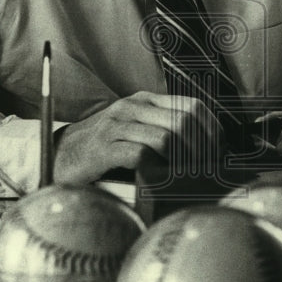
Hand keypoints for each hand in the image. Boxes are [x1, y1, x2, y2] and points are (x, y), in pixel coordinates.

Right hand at [52, 91, 222, 184]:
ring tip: (188, 179)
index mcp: (145, 100)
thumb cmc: (106, 146)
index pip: (192, 105)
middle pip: (184, 121)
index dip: (212, 129)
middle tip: (207, 171)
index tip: (220, 152)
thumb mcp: (137, 129)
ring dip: (183, 163)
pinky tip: (161, 181)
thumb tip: (208, 147)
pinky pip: (141, 155)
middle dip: (202, 149)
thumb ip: (165, 129)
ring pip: (166, 138)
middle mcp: (132, 107)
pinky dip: (158, 170)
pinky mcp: (104, 148)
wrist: (61, 154)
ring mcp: (117, 125)